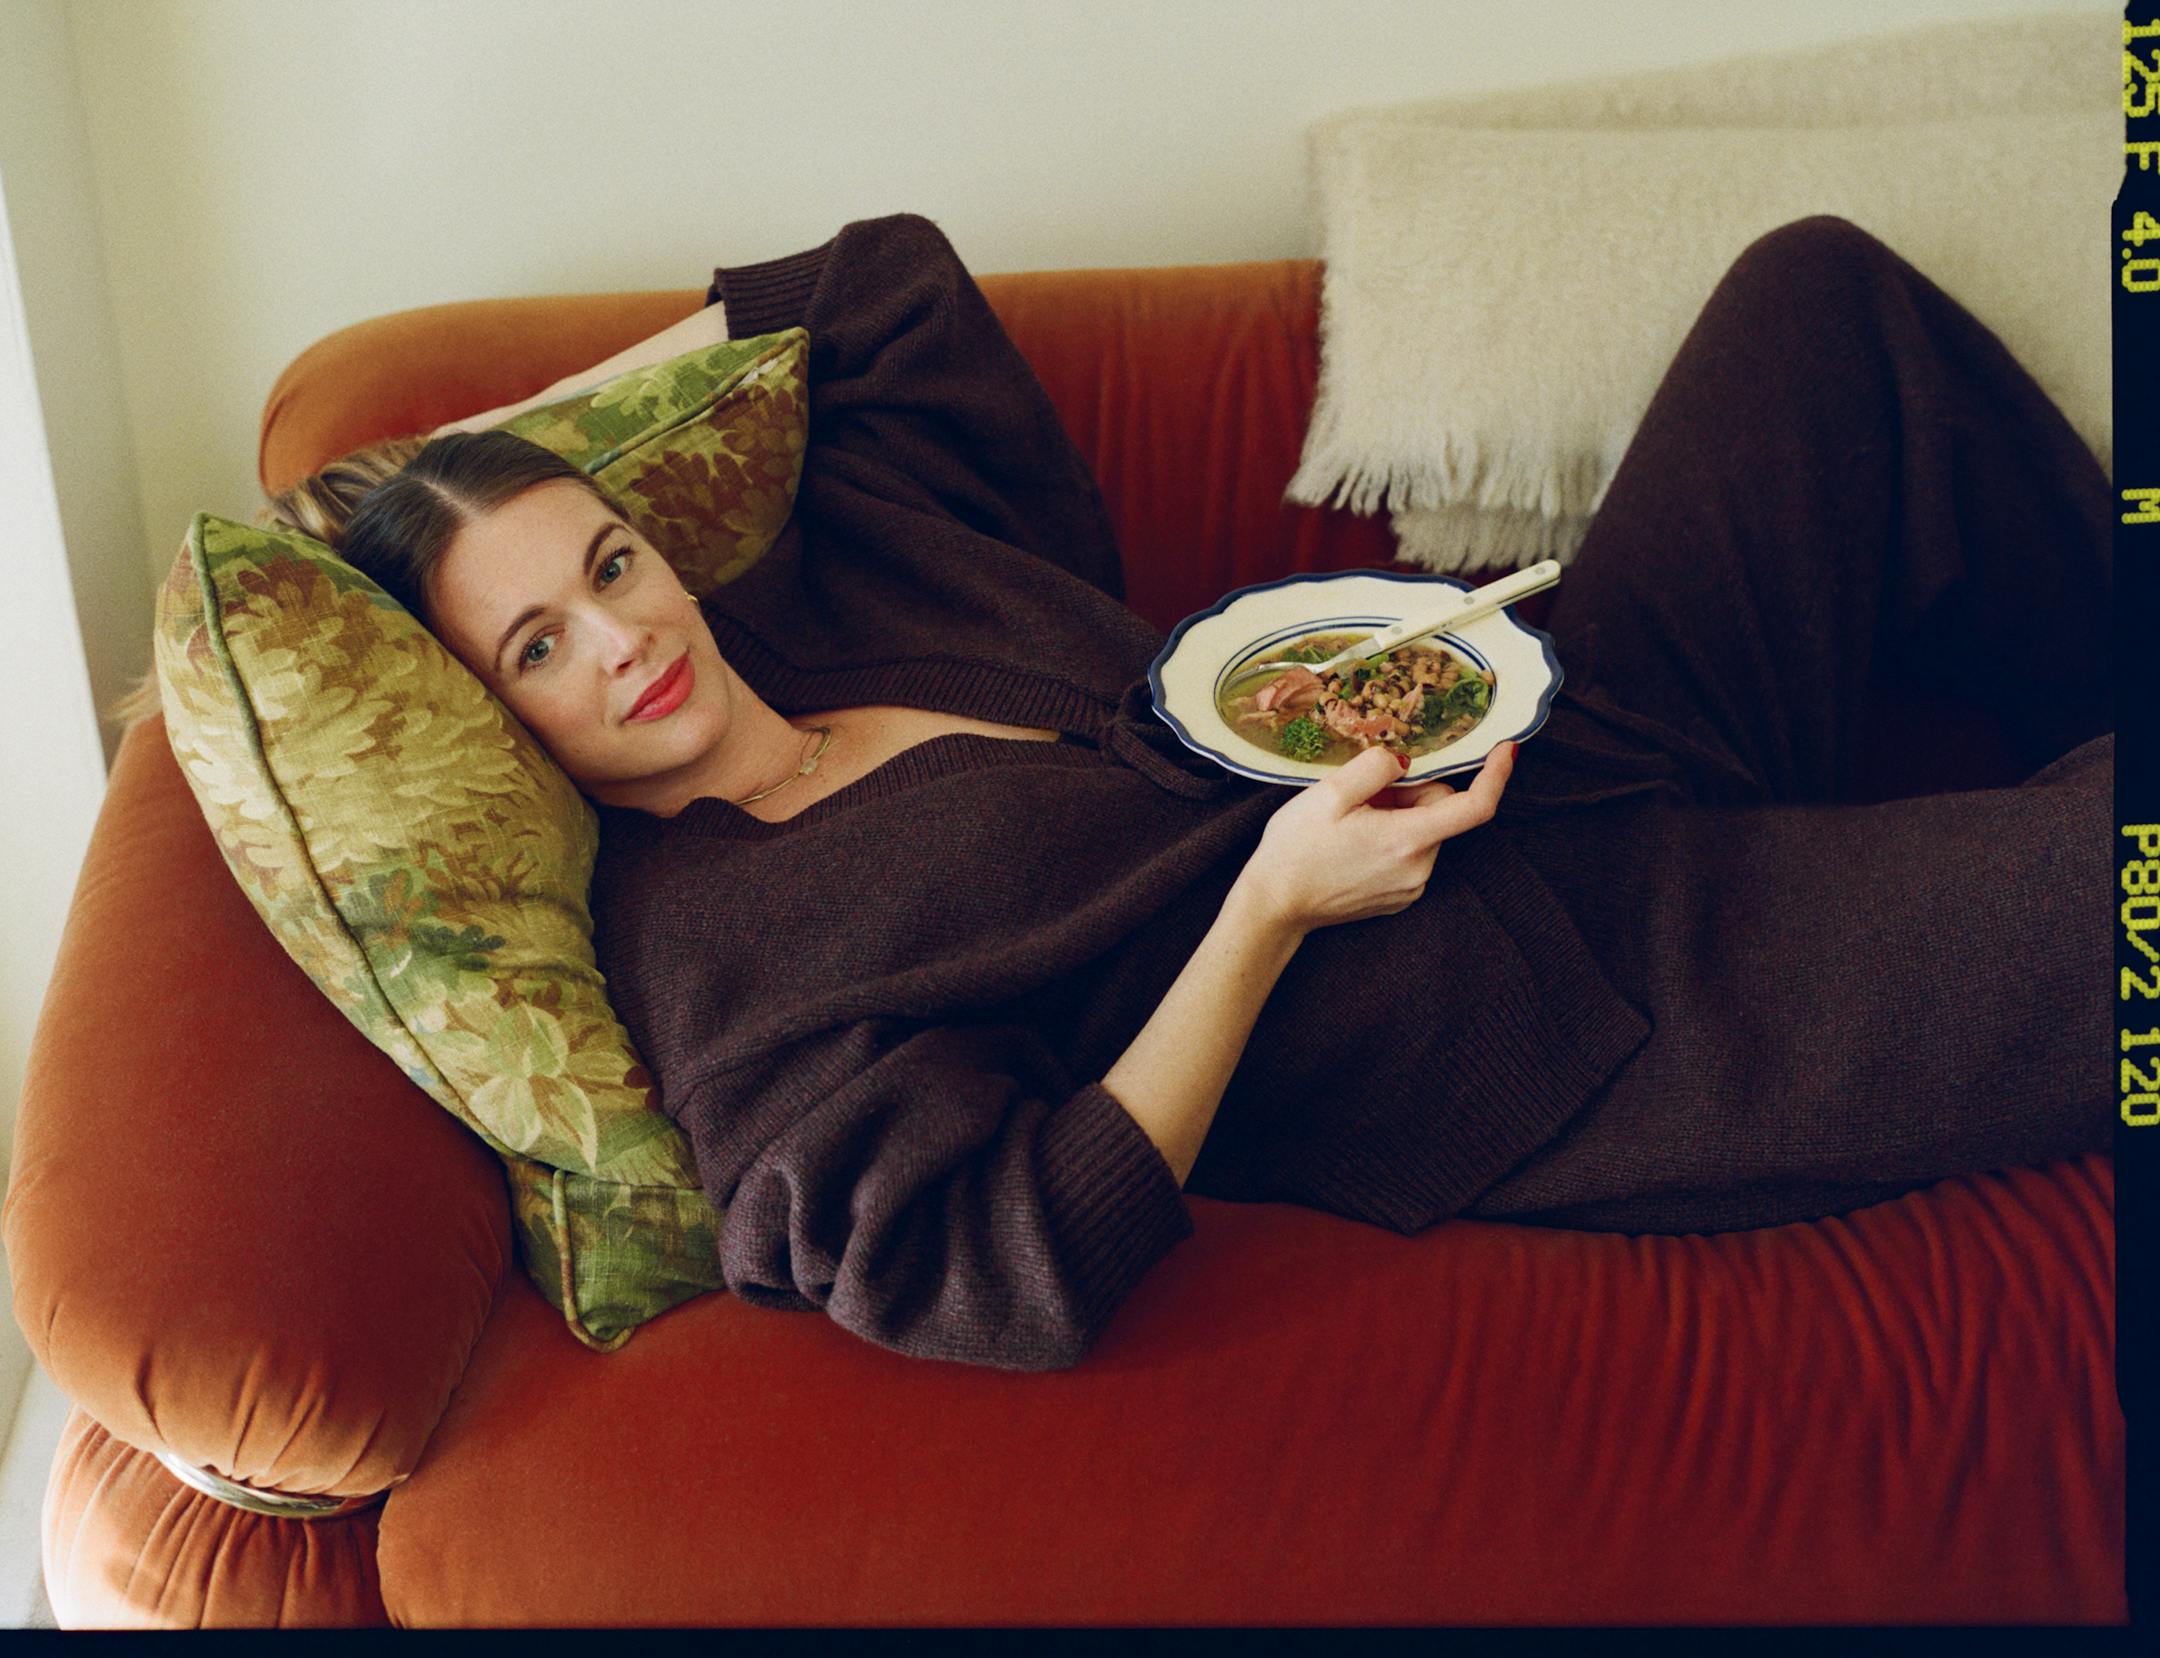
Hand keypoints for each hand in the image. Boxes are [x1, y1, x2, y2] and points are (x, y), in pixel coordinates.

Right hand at [1236, 741, 1516, 936]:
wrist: (1273, 906)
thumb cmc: (1295, 849)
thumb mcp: (1329, 793)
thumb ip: (1376, 767)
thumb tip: (1405, 761)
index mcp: (1408, 839)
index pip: (1476, 807)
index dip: (1497, 774)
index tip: (1506, 748)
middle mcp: (1420, 868)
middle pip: (1441, 811)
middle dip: (1411, 794)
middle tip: (1364, 796)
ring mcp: (1411, 887)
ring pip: (1425, 832)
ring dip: (1399, 818)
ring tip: (1352, 824)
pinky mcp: (1399, 897)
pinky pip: (1412, 854)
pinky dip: (1392, 840)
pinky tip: (1354, 845)